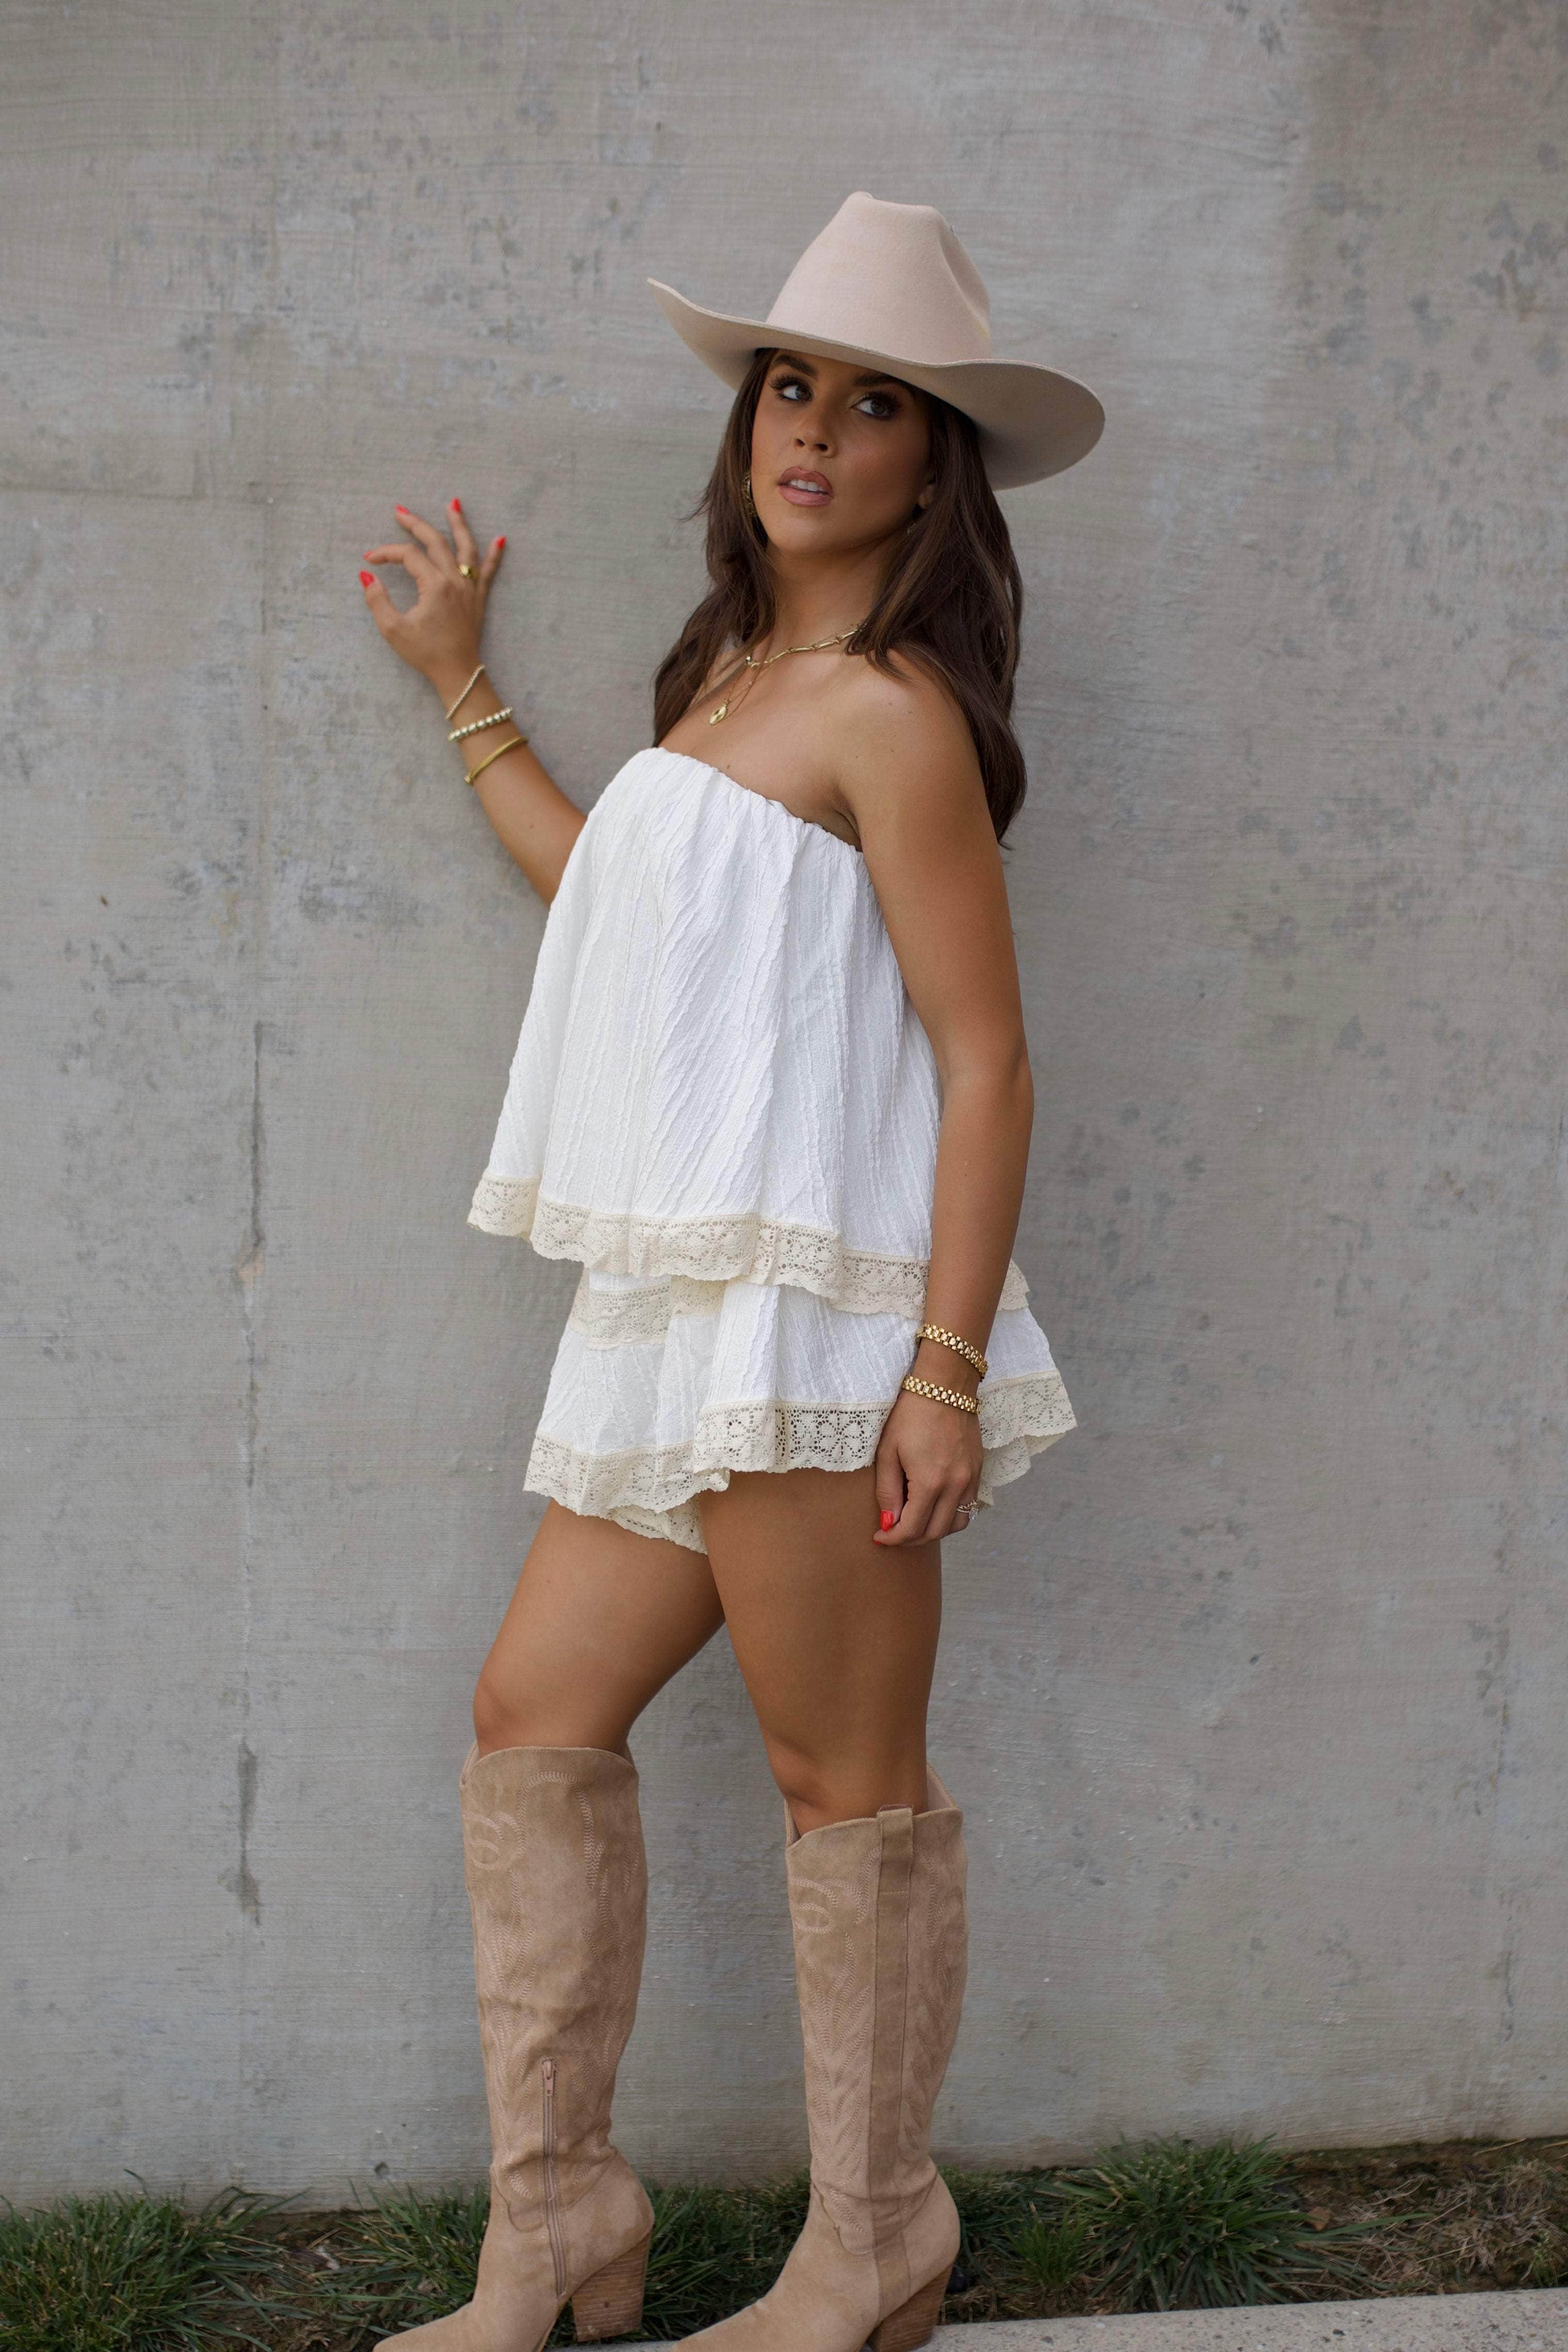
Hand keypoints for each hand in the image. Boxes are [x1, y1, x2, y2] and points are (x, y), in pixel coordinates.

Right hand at [359, 498, 504, 687]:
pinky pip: (489, 572)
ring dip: (459, 524)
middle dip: (416, 524)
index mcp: (434, 586)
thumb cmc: (425, 654)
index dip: (386, 553)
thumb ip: (377, 599)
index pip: (408, 555)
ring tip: (454, 504)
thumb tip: (367, 575)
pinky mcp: (478, 599)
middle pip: (436, 541)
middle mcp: (455, 581)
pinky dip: (495, 555)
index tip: (370, 560)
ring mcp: (470, 588)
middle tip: (400, 511)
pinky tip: (501, 539)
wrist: (458, 673)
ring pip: (466, 548)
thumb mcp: (393, 629)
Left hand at [871, 1386, 982, 1545]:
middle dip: (911, 1539)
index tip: (880, 1537)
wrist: (945, 1386)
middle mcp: (956, 1486)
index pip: (913, 1528)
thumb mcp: (888, 1451)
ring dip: (934, 1531)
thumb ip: (888, 1491)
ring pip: (957, 1524)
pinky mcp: (978, 1471)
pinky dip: (951, 1516)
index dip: (894, 1538)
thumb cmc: (911, 1413)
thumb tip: (889, 1521)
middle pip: (935, 1532)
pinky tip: (935, 1507)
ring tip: (915, 1523)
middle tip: (894, 1533)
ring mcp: (971, 1479)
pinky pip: (969, 1507)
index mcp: (930, 1482)